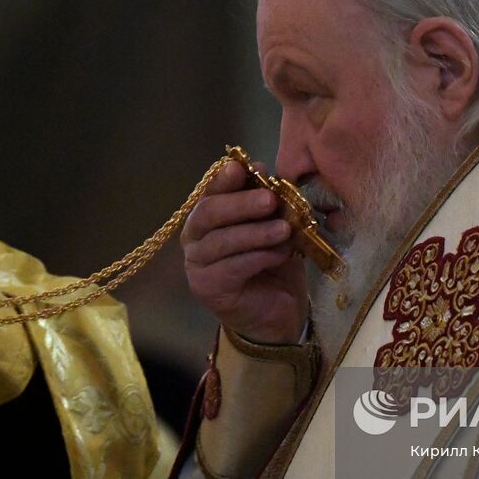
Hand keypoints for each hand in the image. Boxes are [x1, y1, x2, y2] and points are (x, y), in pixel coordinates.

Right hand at [181, 159, 308, 344]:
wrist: (278, 311)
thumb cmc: (273, 262)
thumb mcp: (273, 225)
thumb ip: (264, 200)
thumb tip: (261, 167)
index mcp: (207, 216)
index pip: (210, 191)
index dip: (224, 179)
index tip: (242, 167)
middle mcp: (194, 238)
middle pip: (208, 213)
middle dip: (241, 203)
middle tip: (270, 199)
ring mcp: (197, 265)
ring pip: (222, 241)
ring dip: (256, 233)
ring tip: (284, 229)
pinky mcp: (208, 289)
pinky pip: (232, 267)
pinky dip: (258, 257)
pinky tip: (279, 254)